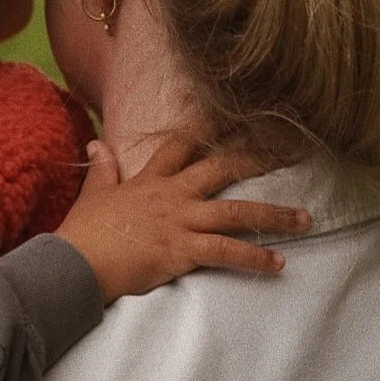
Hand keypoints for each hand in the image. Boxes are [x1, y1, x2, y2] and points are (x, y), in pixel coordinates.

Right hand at [55, 134, 310, 304]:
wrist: (74, 263)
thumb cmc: (82, 233)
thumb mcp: (92, 195)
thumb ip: (101, 169)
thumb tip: (98, 144)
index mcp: (150, 180)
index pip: (183, 143)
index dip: (209, 127)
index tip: (236, 116)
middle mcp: (171, 194)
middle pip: (222, 167)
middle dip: (258, 159)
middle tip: (291, 155)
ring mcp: (179, 221)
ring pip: (236, 212)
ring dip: (274, 216)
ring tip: (305, 220)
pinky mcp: (182, 250)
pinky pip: (227, 252)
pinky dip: (255, 258)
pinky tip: (279, 264)